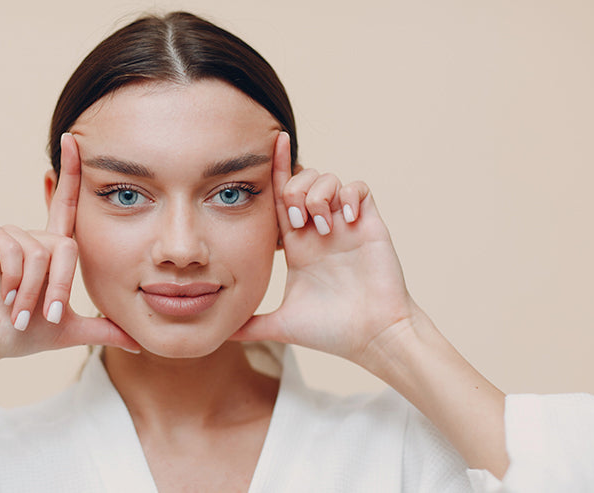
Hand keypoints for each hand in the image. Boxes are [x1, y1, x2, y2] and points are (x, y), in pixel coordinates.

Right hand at [0, 133, 139, 362]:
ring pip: (44, 252)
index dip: (71, 174)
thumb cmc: (14, 334)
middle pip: (68, 247)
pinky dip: (15, 279)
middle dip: (60, 288)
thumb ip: (103, 330)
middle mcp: (32, 236)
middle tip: (44, 316)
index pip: (67, 206)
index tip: (74, 139)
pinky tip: (1, 294)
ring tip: (16, 310)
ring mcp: (9, 232)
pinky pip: (18, 250)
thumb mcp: (66, 330)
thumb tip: (138, 342)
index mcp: (50, 251)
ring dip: (34, 292)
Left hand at [231, 132, 417, 365]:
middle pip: (300, 181)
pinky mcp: (369, 225)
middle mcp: (319, 230)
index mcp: (297, 245)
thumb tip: (220, 335)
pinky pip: (359, 188)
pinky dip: (349, 196)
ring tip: (323, 226)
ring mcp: (345, 225)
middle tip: (298, 222)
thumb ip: (251, 326)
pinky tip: (345, 220)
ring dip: (319, 195)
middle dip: (293, 190)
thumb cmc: (332, 332)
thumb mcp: (281, 326)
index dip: (273, 172)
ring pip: (328, 179)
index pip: (279, 199)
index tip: (268, 145)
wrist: (373, 339)